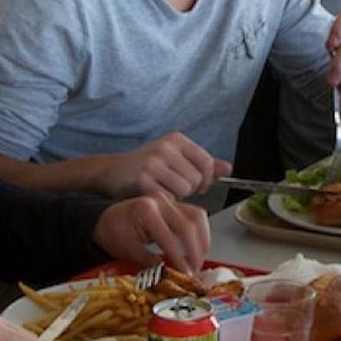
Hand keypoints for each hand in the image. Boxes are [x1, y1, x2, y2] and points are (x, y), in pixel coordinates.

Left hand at [92, 191, 210, 274]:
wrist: (106, 219)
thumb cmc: (114, 233)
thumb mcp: (129, 251)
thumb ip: (152, 263)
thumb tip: (172, 276)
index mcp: (146, 211)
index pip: (170, 237)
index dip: (180, 258)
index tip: (187, 275)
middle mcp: (162, 201)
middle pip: (190, 224)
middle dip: (196, 251)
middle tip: (195, 271)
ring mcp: (170, 200)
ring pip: (198, 217)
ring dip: (203, 241)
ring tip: (199, 260)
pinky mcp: (176, 204)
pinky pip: (196, 215)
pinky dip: (201, 232)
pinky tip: (199, 247)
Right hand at [101, 132, 231, 199]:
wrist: (112, 171)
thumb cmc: (147, 166)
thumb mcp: (175, 158)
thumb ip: (202, 163)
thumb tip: (229, 169)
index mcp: (177, 140)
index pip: (207, 162)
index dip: (208, 178)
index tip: (201, 186)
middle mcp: (166, 148)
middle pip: (197, 178)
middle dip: (191, 189)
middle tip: (176, 187)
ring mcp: (154, 163)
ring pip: (185, 189)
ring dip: (178, 196)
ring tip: (166, 190)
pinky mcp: (143, 179)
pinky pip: (169, 197)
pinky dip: (166, 200)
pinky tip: (156, 195)